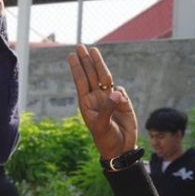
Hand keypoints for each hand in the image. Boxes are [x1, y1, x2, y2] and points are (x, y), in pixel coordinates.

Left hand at [68, 45, 137, 159]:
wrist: (120, 148)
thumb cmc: (105, 139)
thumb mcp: (101, 126)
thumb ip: (107, 109)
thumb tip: (115, 91)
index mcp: (86, 103)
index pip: (81, 81)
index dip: (77, 67)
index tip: (72, 55)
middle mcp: (96, 98)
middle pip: (91, 75)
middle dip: (86, 60)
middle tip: (81, 46)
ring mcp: (109, 99)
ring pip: (104, 78)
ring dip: (99, 65)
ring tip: (93, 51)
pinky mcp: (122, 103)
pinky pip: (120, 91)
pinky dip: (119, 92)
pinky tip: (117, 98)